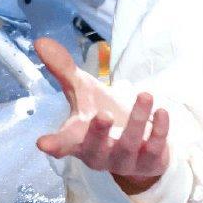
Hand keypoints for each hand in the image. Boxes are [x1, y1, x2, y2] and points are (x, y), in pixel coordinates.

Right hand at [34, 36, 169, 194]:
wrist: (138, 147)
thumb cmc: (101, 115)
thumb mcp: (84, 91)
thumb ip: (64, 70)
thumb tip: (40, 41)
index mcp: (78, 139)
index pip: (63, 143)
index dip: (54, 144)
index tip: (43, 143)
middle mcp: (99, 154)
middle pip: (95, 147)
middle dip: (99, 132)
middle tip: (103, 114)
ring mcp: (124, 161)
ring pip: (129, 143)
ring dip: (138, 119)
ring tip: (145, 94)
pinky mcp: (149, 162)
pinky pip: (155, 148)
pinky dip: (159, 130)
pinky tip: (162, 111)